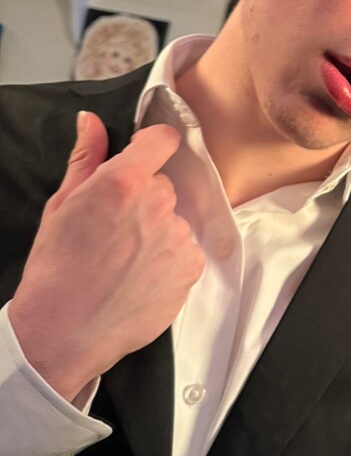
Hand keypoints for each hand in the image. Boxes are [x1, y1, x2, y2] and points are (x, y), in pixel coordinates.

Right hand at [9, 112, 203, 403]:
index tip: (143, 156)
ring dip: (156, 233)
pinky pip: (184, 252)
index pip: (163, 139)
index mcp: (124, 183)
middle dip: (143, 200)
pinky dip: (167, 261)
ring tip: (123, 260)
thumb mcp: (61, 206)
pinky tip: (138, 278)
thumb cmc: (55, 270)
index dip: (152, 145)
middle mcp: (158, 205)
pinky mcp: (190, 269)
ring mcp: (178, 239)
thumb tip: (91, 121)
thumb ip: (85, 158)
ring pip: (173, 221)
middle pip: (163, 186)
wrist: (62, 333)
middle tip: (114, 230)